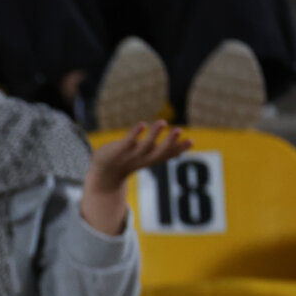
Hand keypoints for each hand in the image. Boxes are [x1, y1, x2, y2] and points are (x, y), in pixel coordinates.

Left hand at [82, 120, 191, 234]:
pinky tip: (143, 124)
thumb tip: (180, 147)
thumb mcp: (146, 158)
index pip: (167, 155)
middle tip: (179, 130)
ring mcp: (129, 156)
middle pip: (158, 153)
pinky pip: (127, 142)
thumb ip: (161, 152)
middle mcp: (142, 160)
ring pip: (144, 146)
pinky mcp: (118, 150)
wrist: (103, 174)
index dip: (179, 149)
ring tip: (163, 122)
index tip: (191, 140)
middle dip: (169, 142)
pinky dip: (135, 133)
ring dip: (154, 134)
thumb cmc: (128, 162)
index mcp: (150, 160)